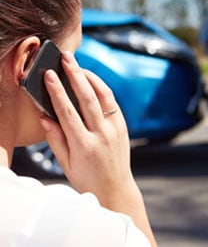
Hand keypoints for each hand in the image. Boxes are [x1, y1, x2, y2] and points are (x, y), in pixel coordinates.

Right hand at [39, 51, 156, 246]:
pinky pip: (112, 102)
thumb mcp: (66, 165)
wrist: (116, 187)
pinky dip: (102, 89)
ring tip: (79, 65)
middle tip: (67, 58)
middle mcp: (102, 134)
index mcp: (84, 145)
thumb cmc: (88, 178)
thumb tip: (45, 117)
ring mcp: (115, 129)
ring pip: (104, 96)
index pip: (68, 112)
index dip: (57, 91)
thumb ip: (55, 140)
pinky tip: (92, 81)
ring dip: (91, 77)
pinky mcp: (123, 126)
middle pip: (87, 98)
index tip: (49, 75)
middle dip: (75, 75)